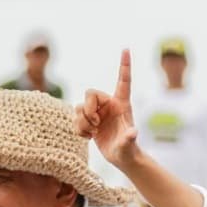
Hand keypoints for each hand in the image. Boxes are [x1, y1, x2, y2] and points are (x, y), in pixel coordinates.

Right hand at [74, 49, 140, 171]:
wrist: (120, 158)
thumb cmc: (127, 150)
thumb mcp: (128, 146)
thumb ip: (129, 139)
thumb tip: (132, 133)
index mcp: (121, 104)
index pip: (123, 81)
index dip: (124, 65)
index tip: (126, 49)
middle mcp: (108, 104)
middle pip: (89, 93)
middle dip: (87, 109)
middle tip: (95, 124)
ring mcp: (97, 111)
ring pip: (79, 107)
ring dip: (82, 122)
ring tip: (93, 133)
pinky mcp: (88, 120)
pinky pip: (75, 117)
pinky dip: (78, 129)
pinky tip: (88, 137)